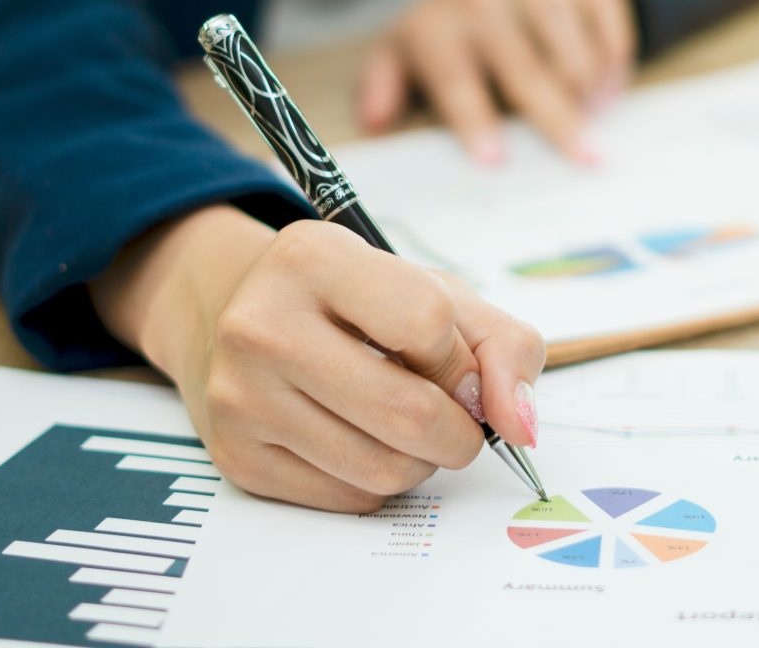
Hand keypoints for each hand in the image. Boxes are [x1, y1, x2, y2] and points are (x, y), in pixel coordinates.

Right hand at [90, 205, 545, 512]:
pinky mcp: (237, 456)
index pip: (428, 323)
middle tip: (455, 419)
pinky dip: (378, 481)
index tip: (455, 365)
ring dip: (421, 460)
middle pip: (410, 413)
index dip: (461, 359)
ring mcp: (241, 395)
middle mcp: (262, 324)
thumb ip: (503, 346)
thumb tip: (521, 424)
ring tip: (404, 425)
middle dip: (459, 431)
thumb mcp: (433, 291)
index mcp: (314, 259)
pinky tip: (362, 441)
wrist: (244, 318)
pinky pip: (349, 499)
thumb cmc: (356, 303)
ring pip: (384, 469)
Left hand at [357, 0, 636, 163]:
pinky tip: (608, 89)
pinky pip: (604, 13)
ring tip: (593, 119)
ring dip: (585, 83)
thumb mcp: (407, 48)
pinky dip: (612, 55)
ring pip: (567, 34)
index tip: (494, 159)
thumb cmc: (456, 25)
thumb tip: (372, 120)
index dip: (473, 119)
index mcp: (439, 24)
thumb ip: (383, 84)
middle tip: (582, 157)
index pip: (455, 77)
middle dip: (555, 116)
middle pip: (523, 64)